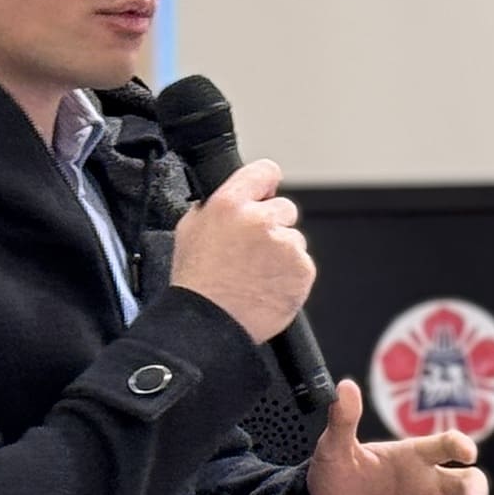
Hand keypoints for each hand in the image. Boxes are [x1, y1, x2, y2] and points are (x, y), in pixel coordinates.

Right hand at [169, 159, 314, 342]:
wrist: (209, 323)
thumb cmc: (197, 282)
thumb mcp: (191, 229)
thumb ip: (216, 206)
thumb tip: (234, 197)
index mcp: (231, 204)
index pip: (265, 171)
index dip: (266, 182)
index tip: (268, 190)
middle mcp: (261, 220)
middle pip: (285, 208)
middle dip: (273, 226)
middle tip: (253, 251)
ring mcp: (285, 245)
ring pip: (294, 240)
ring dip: (282, 253)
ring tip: (256, 274)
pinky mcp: (303, 270)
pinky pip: (303, 265)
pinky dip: (290, 275)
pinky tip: (268, 286)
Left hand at [307, 380, 493, 494]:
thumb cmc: (335, 481)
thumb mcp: (333, 451)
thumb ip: (343, 421)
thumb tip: (344, 386)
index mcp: (415, 455)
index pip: (448, 444)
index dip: (461, 445)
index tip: (466, 453)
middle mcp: (432, 483)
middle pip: (471, 481)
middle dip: (478, 490)